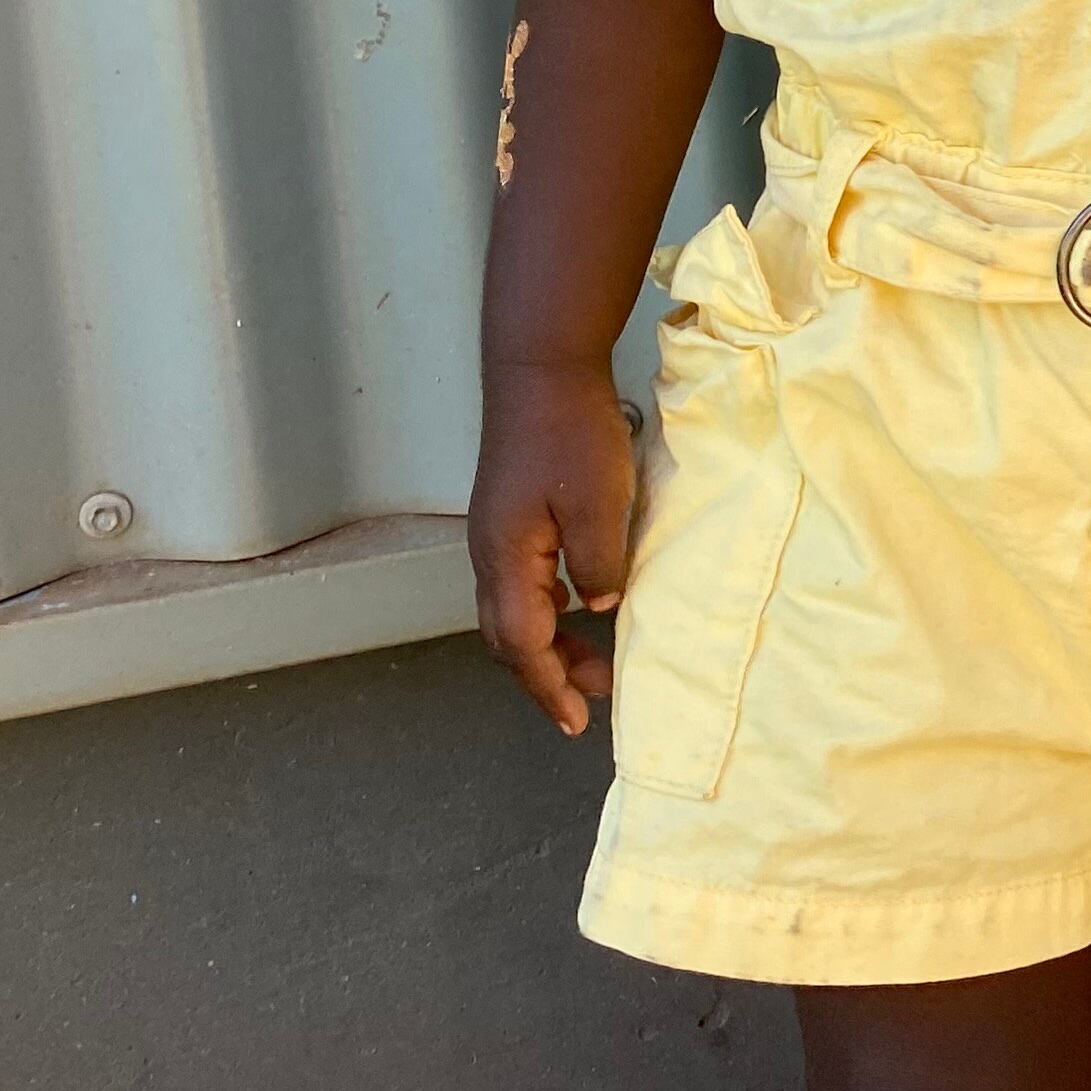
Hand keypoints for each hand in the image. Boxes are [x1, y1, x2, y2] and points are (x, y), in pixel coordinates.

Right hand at [470, 357, 636, 736]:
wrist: (541, 368)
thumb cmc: (570, 430)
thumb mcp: (599, 501)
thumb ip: (600, 562)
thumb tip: (600, 605)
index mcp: (506, 559)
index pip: (522, 644)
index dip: (549, 687)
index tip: (576, 721)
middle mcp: (490, 554)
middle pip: (508, 636)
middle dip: (547, 674)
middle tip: (594, 695)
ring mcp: (496, 533)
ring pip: (513, 610)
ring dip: (548, 642)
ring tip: (592, 659)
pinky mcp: (510, 514)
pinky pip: (522, 582)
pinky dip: (547, 609)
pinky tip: (578, 601)